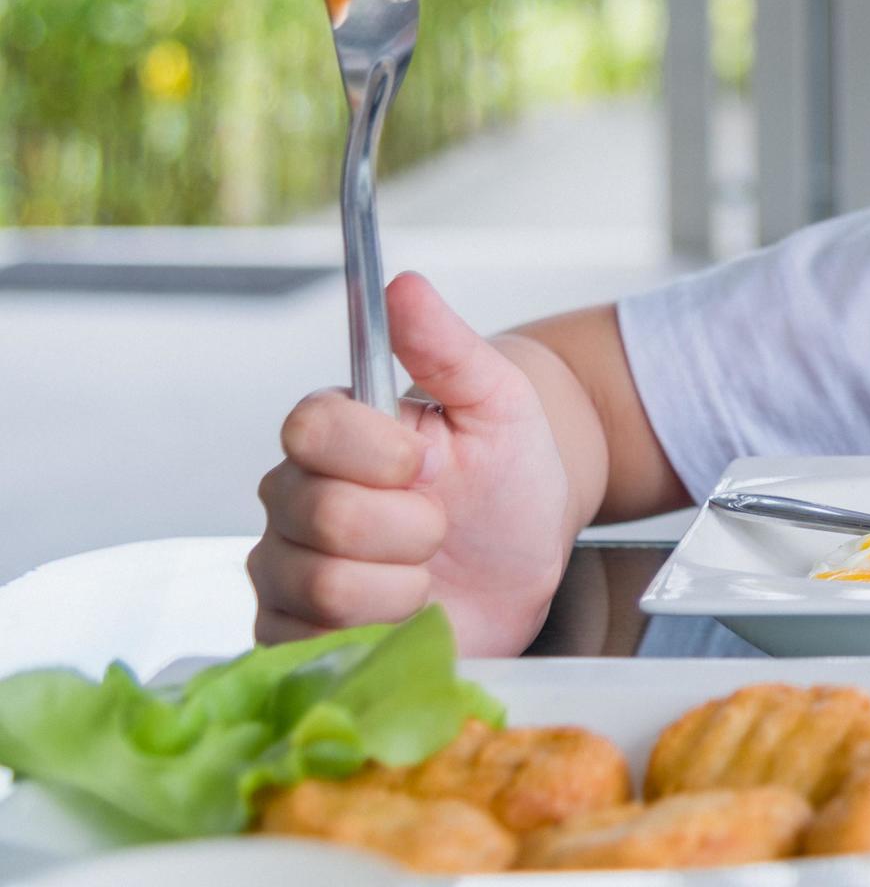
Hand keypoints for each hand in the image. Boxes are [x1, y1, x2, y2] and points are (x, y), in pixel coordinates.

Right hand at [249, 272, 575, 655]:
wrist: (525, 554)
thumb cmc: (507, 474)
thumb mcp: (498, 402)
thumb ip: (447, 347)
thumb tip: (404, 285)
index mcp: (332, 430)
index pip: (309, 428)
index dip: (374, 452)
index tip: (428, 463)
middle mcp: (292, 496)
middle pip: (321, 516)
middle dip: (411, 527)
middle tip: (444, 525)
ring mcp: (286, 568)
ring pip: (322, 586)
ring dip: (404, 584)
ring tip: (430, 570)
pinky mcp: (292, 634)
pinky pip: (310, 642)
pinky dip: (379, 632)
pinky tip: (407, 612)